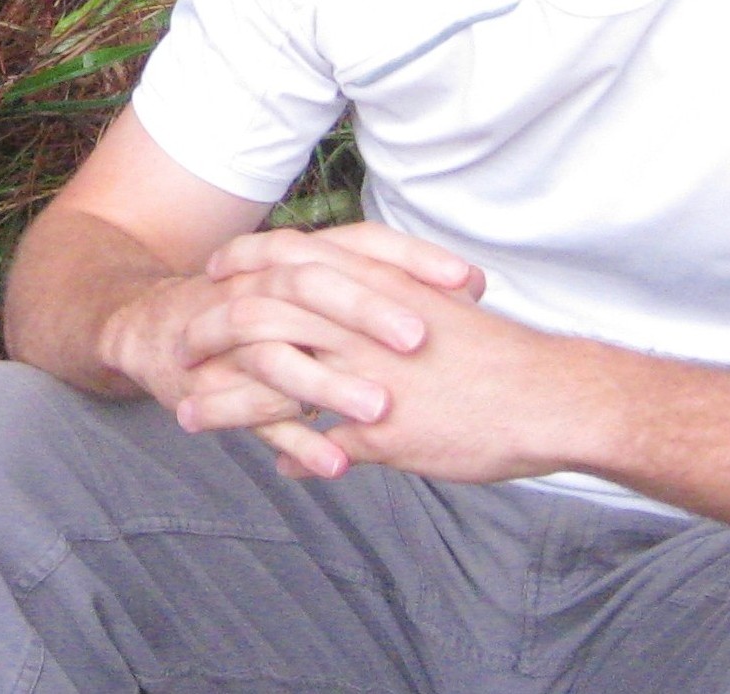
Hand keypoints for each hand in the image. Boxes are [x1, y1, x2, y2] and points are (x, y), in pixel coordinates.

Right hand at [102, 221, 481, 477]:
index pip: (359, 244)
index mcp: (300, 261)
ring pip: (281, 356)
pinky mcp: (216, 390)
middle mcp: (266, 290)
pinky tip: (334, 469)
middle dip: (367, 311)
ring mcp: (237, 341)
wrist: (155, 331)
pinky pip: (256, 419)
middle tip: (419, 337)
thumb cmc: (260, 311)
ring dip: (330, 385)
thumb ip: (381, 287)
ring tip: (380, 411)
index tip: (469, 283)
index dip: (412, 259)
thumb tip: (470, 288)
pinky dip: (294, 444)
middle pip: (316, 287)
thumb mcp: (318, 290)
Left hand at [206, 235, 588, 483]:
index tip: (212, 271)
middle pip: (262, 318)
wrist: (550, 396)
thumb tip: (349, 311)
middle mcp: (361, 325)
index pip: (290, 261)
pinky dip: (291, 455)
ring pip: (271, 384)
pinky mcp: (380, 431)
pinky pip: (317, 445)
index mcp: (374, 287)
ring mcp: (366, 378)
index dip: (244, 264)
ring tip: (187, 415)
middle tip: (180, 344)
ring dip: (224, 402)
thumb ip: (383, 310)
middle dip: (211, 332)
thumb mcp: (433, 310)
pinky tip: (278, 468)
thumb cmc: (496, 354)